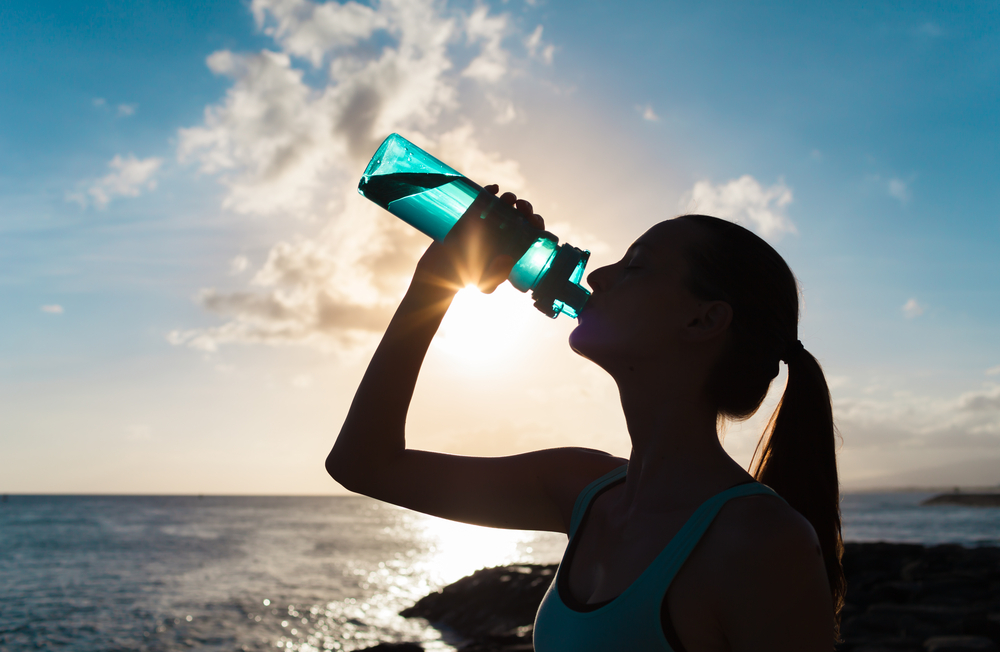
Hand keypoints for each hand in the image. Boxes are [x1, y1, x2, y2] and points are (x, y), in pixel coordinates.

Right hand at [413, 184, 544, 293]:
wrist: (443, 270)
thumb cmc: (468, 278)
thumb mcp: (485, 282)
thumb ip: (496, 276)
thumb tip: (507, 260)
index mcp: (512, 246)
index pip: (531, 232)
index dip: (536, 224)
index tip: (534, 221)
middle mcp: (503, 232)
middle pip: (521, 215)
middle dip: (526, 209)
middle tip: (522, 208)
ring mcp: (488, 222)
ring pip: (505, 205)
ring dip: (510, 199)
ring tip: (509, 199)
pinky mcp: (472, 214)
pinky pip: (483, 199)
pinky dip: (490, 191)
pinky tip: (494, 188)